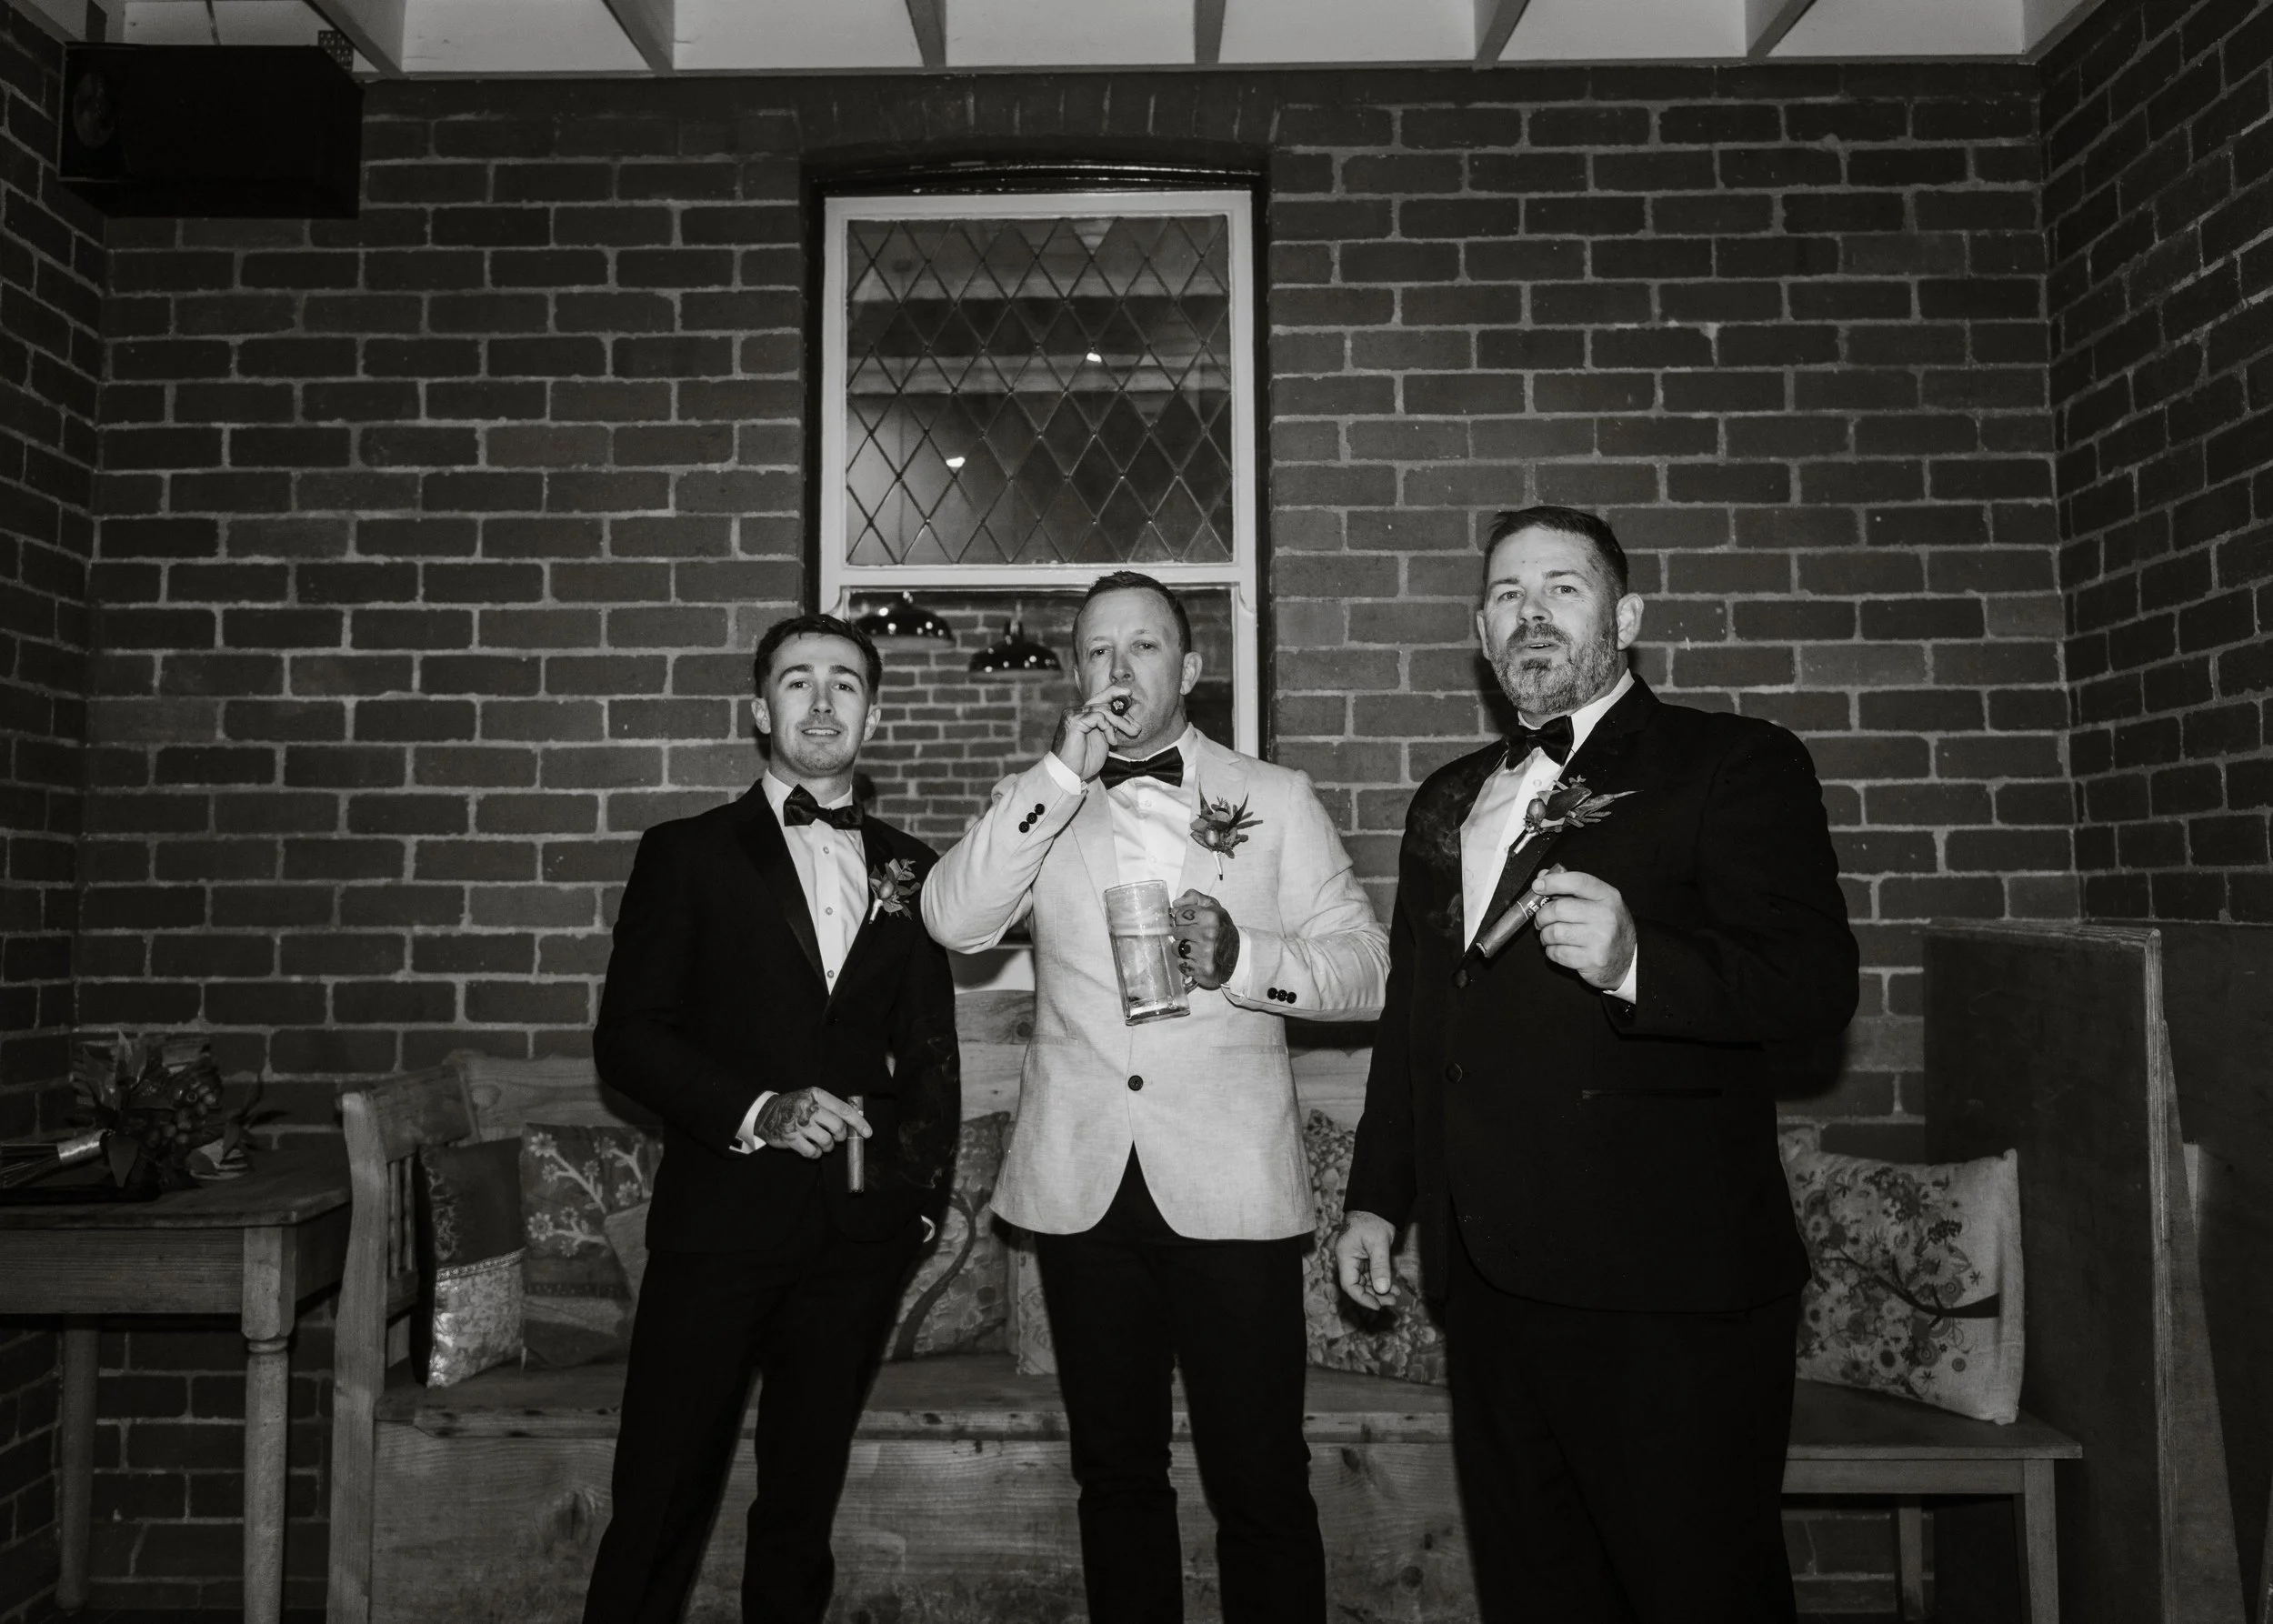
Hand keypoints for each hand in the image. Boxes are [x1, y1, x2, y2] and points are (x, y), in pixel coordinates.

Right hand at [753, 1088, 870, 1159]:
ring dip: (828, 1147)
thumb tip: (855, 1121)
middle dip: (840, 1136)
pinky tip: (812, 1149)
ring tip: (823, 1144)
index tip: (868, 1133)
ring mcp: (798, 1123)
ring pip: (826, 1141)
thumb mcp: (811, 1098)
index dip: (858, 1123)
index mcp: (816, 1095)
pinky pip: (812, 1152)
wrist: (766, 1114)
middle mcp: (808, 1107)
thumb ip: (830, 1107)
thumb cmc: (794, 1107)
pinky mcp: (790, 1138)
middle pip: (837, 1126)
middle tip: (837, 1138)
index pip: (844, 1109)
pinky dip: (815, 1154)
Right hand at [1049, 687, 1140, 781]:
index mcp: (1082, 715)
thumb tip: (1126, 719)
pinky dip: (1108, 728)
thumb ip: (1110, 727)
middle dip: (1124, 715)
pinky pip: (1097, 717)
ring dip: (1121, 722)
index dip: (1115, 693)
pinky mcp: (1073, 721)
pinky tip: (1112, 741)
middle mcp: (1076, 712)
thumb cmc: (1084, 761)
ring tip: (1131, 733)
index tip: (1130, 694)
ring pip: (1103, 710)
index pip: (1100, 698)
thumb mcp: (1102, 741)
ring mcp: (1073, 715)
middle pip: (1104, 703)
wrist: (1069, 774)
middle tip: (1137, 728)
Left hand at [1169, 889, 1239, 989]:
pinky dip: (1185, 962)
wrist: (1238, 955)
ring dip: (1182, 948)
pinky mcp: (1201, 969)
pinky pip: (1180, 963)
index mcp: (1211, 917)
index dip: (1183, 918)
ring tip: (1195, 947)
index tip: (1192, 922)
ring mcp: (1205, 953)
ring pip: (1175, 948)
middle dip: (1182, 933)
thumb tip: (1175, 904)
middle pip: (1175, 931)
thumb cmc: (1221, 930)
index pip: (1179, 915)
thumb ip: (1194, 898)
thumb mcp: (1213, 908)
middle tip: (1194, 936)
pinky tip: (1197, 959)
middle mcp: (1208, 934)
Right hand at [1335, 1211, 1398, 1309]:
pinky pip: (1370, 1275)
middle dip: (1374, 1296)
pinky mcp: (1364, 1258)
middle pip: (1357, 1286)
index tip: (1378, 1306)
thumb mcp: (1379, 1243)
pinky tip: (1391, 1287)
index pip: (1349, 1285)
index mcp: (1345, 1256)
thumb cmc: (1373, 1219)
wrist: (1375, 1204)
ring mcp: (1355, 1259)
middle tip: (1391, 1301)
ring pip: (1364, 1282)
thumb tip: (1383, 1289)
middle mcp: (1348, 1260)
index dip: (1362, 1298)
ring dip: (1378, 1291)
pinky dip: (1380, 1282)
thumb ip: (1380, 1266)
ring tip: (1394, 1296)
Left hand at [1527, 867, 1635, 990]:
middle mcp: (1606, 916)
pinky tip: (1559, 949)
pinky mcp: (1592, 959)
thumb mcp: (1598, 903)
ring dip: (1545, 935)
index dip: (1553, 881)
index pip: (1577, 881)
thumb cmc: (1608, 928)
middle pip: (1559, 909)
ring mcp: (1600, 939)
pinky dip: (1551, 951)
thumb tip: (1543, 876)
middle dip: (1542, 916)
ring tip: (1550, 936)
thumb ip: (1571, 887)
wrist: (1628, 960)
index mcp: (1608, 896)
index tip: (1538, 885)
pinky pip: (1557, 952)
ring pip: (1554, 932)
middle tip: (1541, 920)